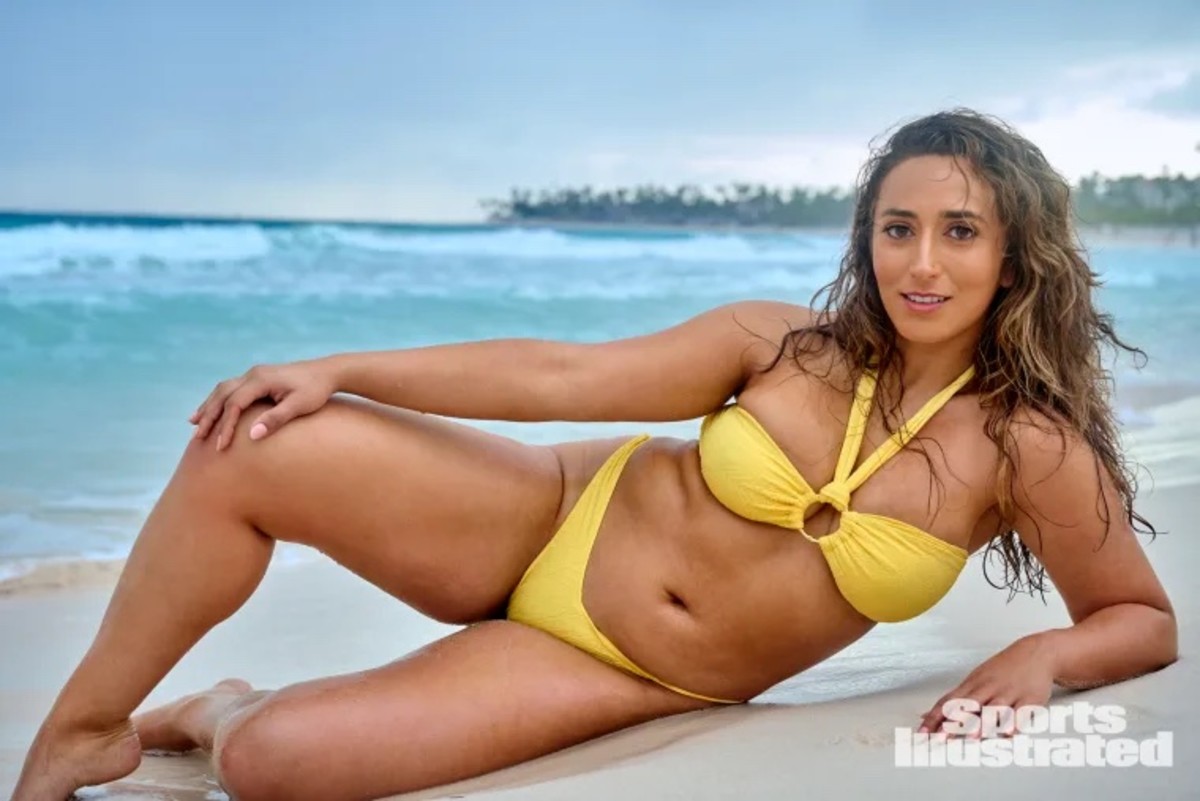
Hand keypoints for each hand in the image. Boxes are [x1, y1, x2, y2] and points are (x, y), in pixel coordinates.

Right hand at [190, 359, 339, 449]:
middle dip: (209, 417)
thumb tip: (252, 436)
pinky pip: (231, 388)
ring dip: (208, 407)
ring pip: (223, 390)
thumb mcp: (299, 406)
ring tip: (193, 424)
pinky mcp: (257, 378)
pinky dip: (218, 400)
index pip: (235, 404)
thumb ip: (276, 419)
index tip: (221, 447)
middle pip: (222, 395)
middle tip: (197, 439)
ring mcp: (254, 374)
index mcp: (261, 380)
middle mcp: (253, 374)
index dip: (226, 426)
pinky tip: (210, 410)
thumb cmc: (316, 391)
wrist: (327, 372)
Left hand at [918, 633, 1058, 737]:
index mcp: (973, 684)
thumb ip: (954, 700)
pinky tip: (1007, 733)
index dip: (934, 717)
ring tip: (971, 736)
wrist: (1036, 653)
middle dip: (953, 722)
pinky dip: (1014, 723)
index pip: (949, 701)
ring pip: (993, 709)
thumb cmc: (1003, 669)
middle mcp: (988, 688)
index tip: (923, 730)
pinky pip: (1021, 713)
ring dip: (982, 723)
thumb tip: (927, 715)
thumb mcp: (975, 679)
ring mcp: (1008, 693)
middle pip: (967, 705)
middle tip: (941, 737)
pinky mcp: (1029, 699)